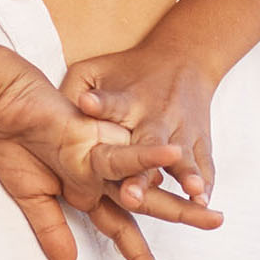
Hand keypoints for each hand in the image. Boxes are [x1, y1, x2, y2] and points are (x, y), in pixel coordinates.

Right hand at [0, 65, 221, 259]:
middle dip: (181, 213)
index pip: (121, 227)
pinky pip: (124, 151)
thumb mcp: (31, 196)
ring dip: (174, 192)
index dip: (138, 253)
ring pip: (145, 177)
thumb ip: (51, 228)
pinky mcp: (95, 137)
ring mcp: (102, 154)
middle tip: (216, 221)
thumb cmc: (14, 143)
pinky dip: (145, 156)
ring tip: (204, 201)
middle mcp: (102, 174)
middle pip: (148, 200)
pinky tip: (171, 157)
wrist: (4, 100)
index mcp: (88, 191)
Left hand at [63, 42, 219, 208]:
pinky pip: (204, 164)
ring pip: (183, 157)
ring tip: (192, 194)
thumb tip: (53, 118)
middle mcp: (155, 115)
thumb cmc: (129, 69)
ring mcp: (181, 129)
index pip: (111, 103)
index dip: (99, 104)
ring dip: (186, 175)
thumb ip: (72, 90)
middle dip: (145, 163)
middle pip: (149, 143)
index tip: (86, 104)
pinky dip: (206, 182)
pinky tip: (205, 202)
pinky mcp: (199, 140)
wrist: (185, 57)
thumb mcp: (94, 70)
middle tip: (131, 192)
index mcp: (128, 99)